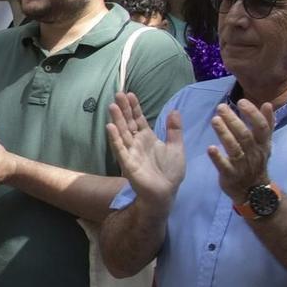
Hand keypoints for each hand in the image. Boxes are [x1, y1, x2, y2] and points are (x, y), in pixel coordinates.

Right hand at [108, 92, 185, 206]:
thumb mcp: (177, 147)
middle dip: (123, 109)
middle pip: (128, 123)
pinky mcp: (128, 164)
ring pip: (122, 133)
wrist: (166, 193)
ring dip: (117, 120)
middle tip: (118, 94)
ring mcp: (131, 153)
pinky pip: (120, 149)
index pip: (139, 119)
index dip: (134, 107)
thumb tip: (174, 110)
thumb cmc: (170, 172)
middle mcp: (137, 143)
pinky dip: (115, 139)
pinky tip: (110, 127)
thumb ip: (174, 130)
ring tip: (112, 106)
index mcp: (148, 138)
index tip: (130, 94)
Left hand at [207, 99, 272, 202]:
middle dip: (233, 120)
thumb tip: (268, 104)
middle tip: (221, 107)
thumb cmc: (256, 161)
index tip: (241, 101)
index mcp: (263, 144)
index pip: (262, 127)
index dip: (253, 113)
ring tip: (214, 120)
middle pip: (245, 135)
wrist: (253, 191)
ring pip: (234, 148)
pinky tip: (210, 148)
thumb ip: (267, 124)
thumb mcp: (265, 143)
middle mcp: (254, 153)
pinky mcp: (230, 175)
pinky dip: (217, 157)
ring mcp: (242, 165)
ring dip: (224, 134)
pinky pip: (224, 166)